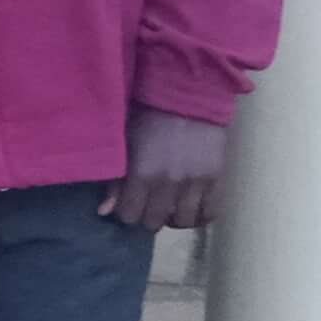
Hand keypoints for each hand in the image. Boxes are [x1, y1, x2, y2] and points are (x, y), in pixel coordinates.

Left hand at [104, 107, 230, 232]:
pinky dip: (199, 215)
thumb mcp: (124, 146)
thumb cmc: (147, 119)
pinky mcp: (215, 179)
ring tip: (168, 207)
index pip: (130, 216)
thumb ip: (115, 181)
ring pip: (183, 221)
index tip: (127, 205)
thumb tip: (105, 212)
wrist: (187, 99)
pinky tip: (189, 208)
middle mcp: (169, 184)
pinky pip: (210, 212)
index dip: (126, 213)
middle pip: (154, 222)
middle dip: (146, 216)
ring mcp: (195, 183)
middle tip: (146, 205)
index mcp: (142, 175)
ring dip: (172, 218)